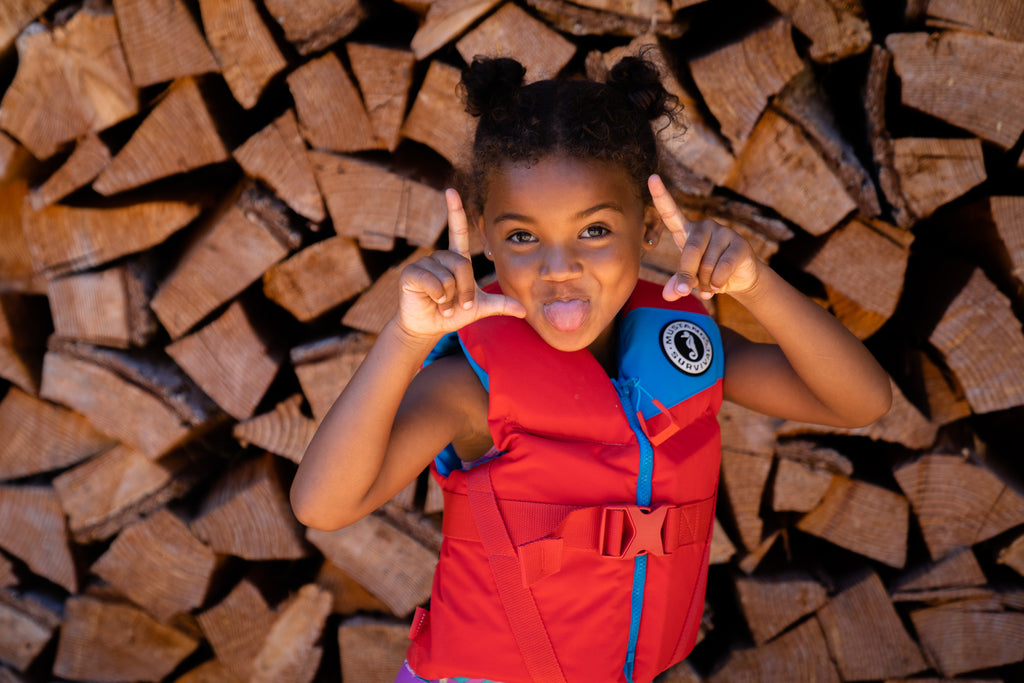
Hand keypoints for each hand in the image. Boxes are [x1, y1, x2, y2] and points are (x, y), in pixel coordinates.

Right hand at [396, 188, 525, 339]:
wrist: (429, 327)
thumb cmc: (453, 313)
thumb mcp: (480, 308)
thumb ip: (501, 305)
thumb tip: (525, 311)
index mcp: (456, 258)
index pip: (457, 230)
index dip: (455, 211)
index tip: (451, 191)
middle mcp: (440, 257)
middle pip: (462, 265)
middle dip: (465, 291)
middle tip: (458, 305)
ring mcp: (424, 263)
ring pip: (448, 276)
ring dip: (450, 297)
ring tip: (443, 304)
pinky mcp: (411, 273)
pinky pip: (432, 281)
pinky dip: (438, 296)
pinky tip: (433, 302)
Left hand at [649, 174, 760, 300]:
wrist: (738, 279)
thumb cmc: (706, 274)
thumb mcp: (689, 279)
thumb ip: (677, 283)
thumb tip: (669, 295)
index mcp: (686, 231)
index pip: (671, 212)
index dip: (661, 196)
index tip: (652, 178)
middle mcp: (704, 226)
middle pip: (690, 251)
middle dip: (687, 275)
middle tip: (686, 291)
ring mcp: (723, 232)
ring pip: (707, 264)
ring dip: (705, 282)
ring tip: (709, 286)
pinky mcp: (740, 243)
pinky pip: (723, 267)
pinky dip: (718, 282)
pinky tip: (719, 286)